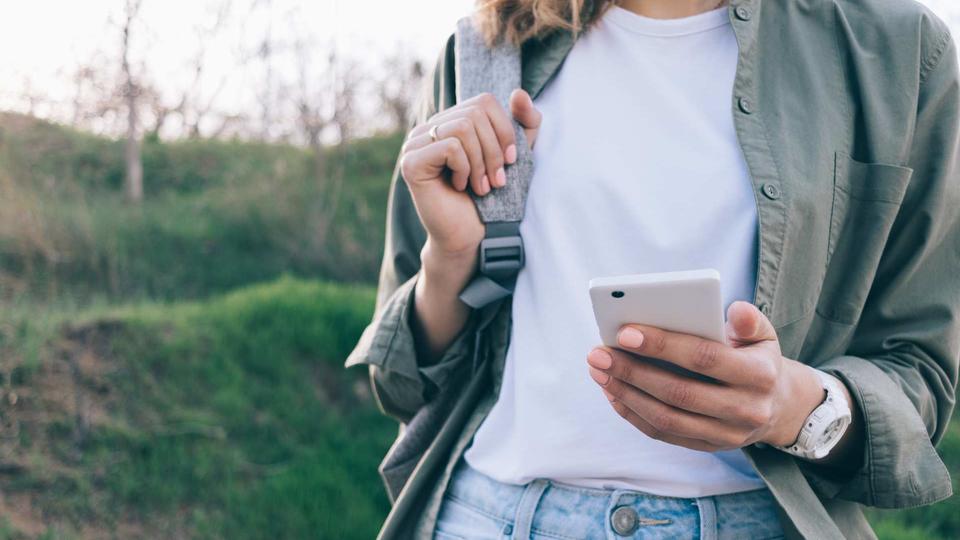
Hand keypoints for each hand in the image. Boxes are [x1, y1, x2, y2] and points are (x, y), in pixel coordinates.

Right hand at [399, 90, 541, 257]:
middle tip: (497, 180)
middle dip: (494, 149)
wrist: (472, 237)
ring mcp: (415, 143)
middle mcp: (429, 128)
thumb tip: (519, 92)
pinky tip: (461, 186)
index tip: (510, 161)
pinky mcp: (411, 162)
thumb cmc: (493, 198)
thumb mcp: (516, 156)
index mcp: (450, 122)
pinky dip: (465, 168)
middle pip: (474, 113)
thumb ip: (524, 124)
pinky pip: (450, 147)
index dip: (504, 129)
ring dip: (481, 162)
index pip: (484, 101)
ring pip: (463, 128)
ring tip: (482, 187)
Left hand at [586, 301, 825, 451]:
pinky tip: (612, 391)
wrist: (780, 405)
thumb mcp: (764, 335)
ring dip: (626, 394)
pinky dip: (633, 413)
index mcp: (759, 374)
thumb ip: (750, 320)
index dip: (663, 346)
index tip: (625, 332)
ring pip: (667, 418)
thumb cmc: (757, 358)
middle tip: (598, 353)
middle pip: (679, 392)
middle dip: (633, 371)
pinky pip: (664, 434)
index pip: (704, 358)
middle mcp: (746, 409)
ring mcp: (727, 434)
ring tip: (599, 370)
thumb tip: (735, 308)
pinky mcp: (709, 447)